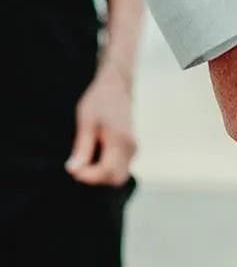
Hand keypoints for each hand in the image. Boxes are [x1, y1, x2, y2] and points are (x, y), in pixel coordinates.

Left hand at [65, 61, 136, 185]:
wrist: (117, 86)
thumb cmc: (100, 100)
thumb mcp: (86, 121)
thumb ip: (82, 148)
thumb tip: (73, 170)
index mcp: (120, 139)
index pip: (106, 171)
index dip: (88, 176)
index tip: (72, 169)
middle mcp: (131, 147)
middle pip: (116, 179)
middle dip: (96, 179)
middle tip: (78, 166)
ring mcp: (134, 148)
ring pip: (119, 175)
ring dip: (101, 175)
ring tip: (84, 160)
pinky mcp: (132, 148)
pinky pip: (121, 168)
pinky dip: (107, 169)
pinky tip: (94, 155)